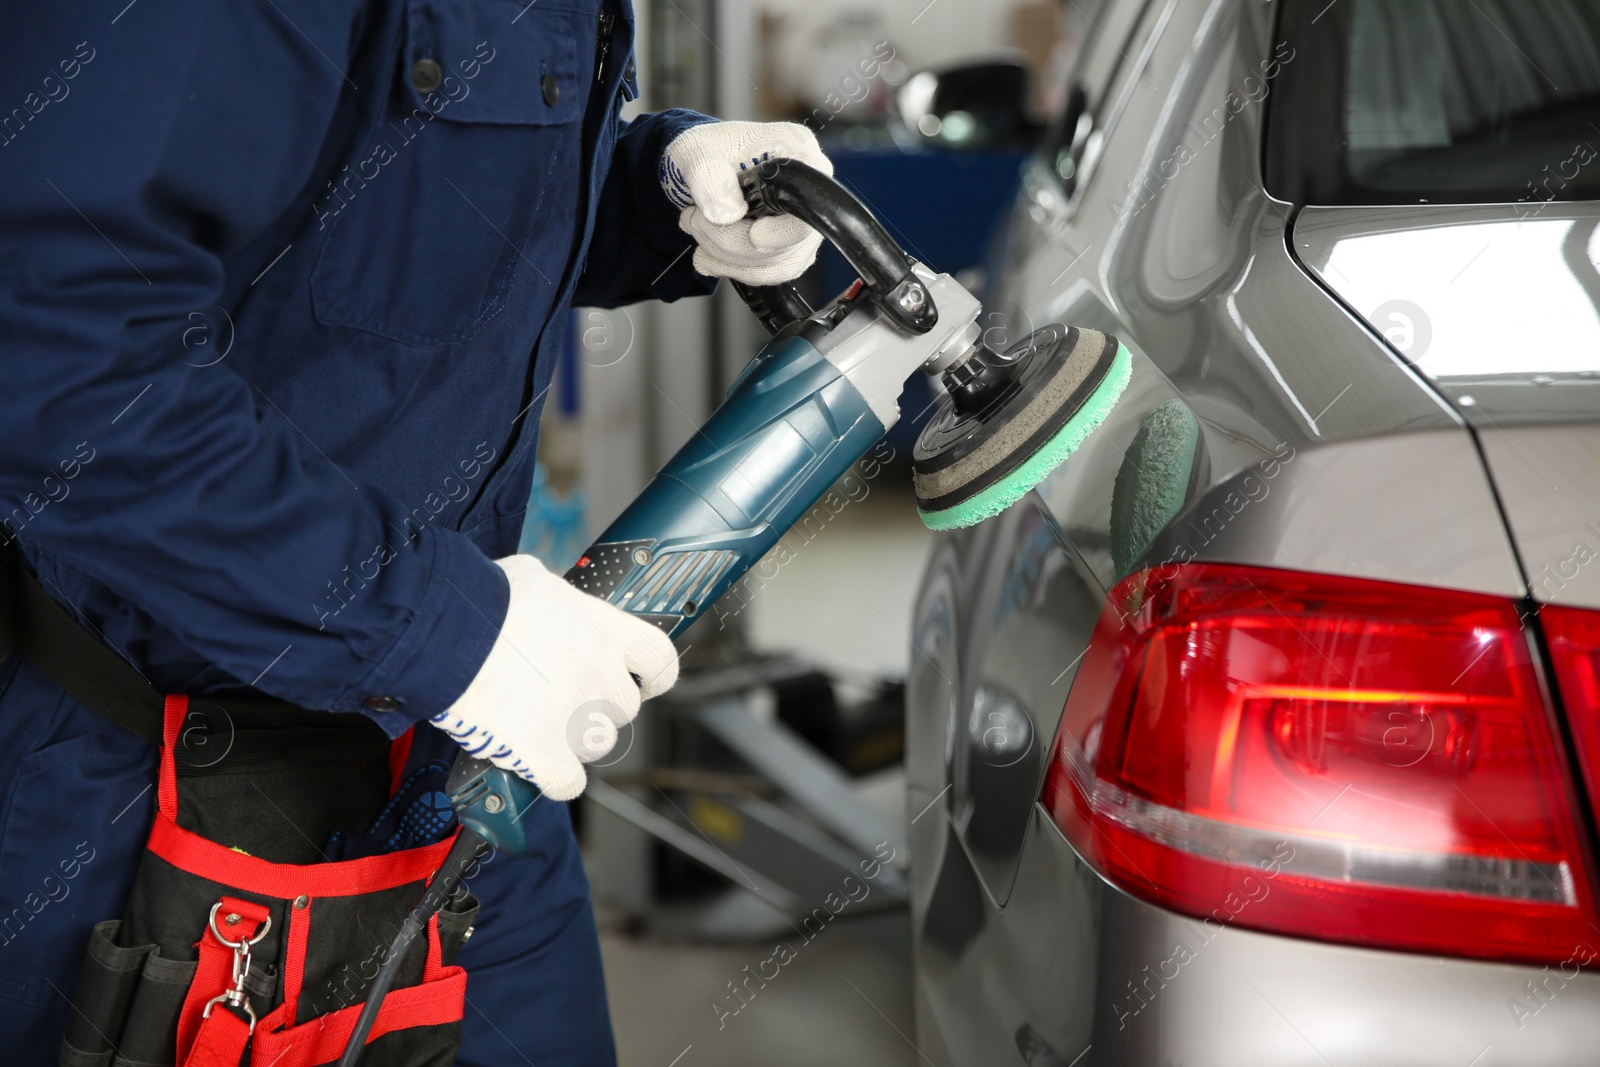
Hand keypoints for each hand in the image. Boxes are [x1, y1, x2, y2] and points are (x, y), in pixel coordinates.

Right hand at [430, 554, 678, 800]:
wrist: (447, 636)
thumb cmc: (484, 600)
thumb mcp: (533, 580)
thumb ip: (557, 601)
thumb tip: (549, 604)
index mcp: (606, 631)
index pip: (660, 660)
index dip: (653, 675)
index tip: (642, 681)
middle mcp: (601, 677)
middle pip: (624, 708)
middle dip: (600, 705)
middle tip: (564, 697)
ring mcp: (577, 719)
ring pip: (598, 744)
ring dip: (576, 739)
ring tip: (541, 723)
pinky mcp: (546, 754)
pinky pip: (568, 782)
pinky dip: (555, 777)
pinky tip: (536, 763)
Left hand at [660, 120, 833, 285]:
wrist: (698, 169)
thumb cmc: (704, 151)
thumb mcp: (695, 151)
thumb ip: (707, 176)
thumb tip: (727, 216)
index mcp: (799, 151)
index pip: (812, 202)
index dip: (785, 229)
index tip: (753, 235)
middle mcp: (809, 188)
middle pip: (792, 241)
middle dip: (734, 241)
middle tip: (695, 220)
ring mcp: (802, 222)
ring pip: (778, 264)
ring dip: (728, 257)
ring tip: (696, 229)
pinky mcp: (789, 247)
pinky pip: (769, 273)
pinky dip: (732, 268)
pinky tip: (707, 253)